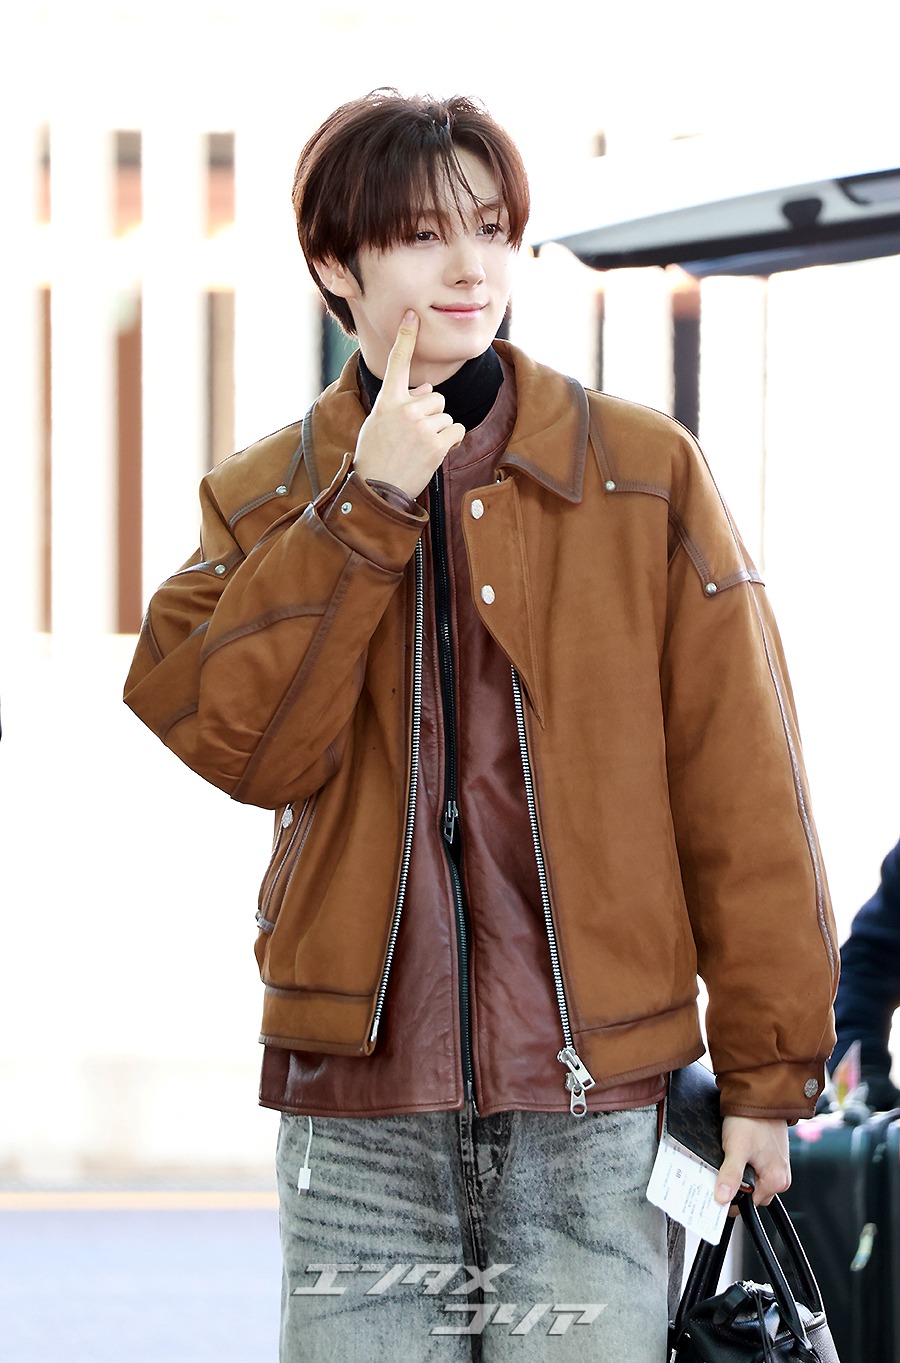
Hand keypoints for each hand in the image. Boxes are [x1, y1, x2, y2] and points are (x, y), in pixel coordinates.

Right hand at [353, 311, 465, 498]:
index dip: (406, 336)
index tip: (412, 314)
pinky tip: (434, 453)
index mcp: (387, 401)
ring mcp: (421, 426)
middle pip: (435, 397)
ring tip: (419, 448)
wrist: (376, 490)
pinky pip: (456, 430)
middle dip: (431, 414)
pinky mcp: (436, 444)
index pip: (397, 362)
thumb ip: (402, 403)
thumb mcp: (380, 423)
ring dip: (439, 430)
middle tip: (413, 436)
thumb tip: (427, 389)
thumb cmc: (376, 456)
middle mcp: (404, 409)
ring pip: (446, 415)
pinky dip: (450, 441)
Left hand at [716, 1115, 790, 1206]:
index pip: (749, 1203)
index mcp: (776, 1181)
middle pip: (752, 1193)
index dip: (731, 1198)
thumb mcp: (736, 1149)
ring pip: (754, 1180)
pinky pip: (757, 1168)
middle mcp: (781, 1175)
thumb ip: (730, 1176)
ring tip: (730, 1157)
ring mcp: (778, 1165)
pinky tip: (738, 1152)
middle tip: (722, 1168)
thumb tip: (723, 1199)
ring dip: (741, 1173)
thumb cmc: (751, 1120)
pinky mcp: (773, 1155)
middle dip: (737, 1184)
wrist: (760, 1095)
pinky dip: (746, 1164)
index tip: (716, 1190)